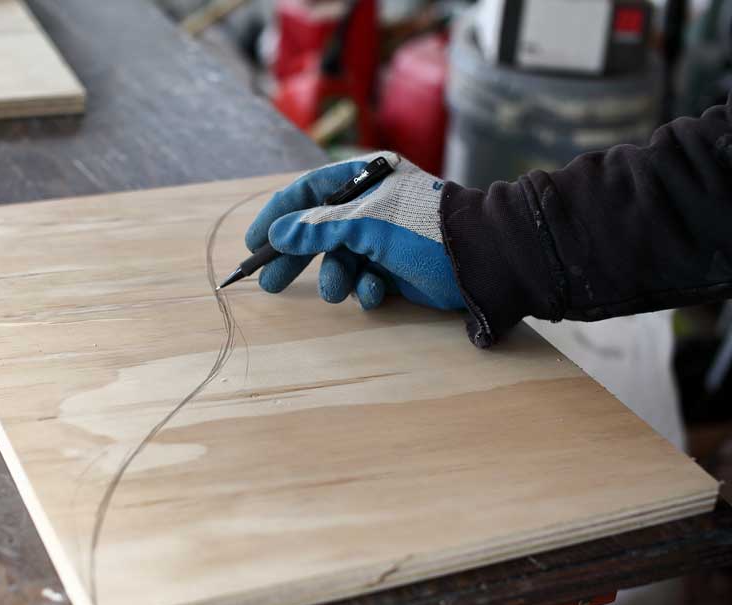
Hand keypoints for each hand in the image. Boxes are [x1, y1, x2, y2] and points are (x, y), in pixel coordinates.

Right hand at [245, 152, 464, 310]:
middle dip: (296, 259)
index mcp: (364, 179)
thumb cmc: (424, 229)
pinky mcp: (394, 267)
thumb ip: (317, 228)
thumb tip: (277, 233)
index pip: (307, 192)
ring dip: (336, 278)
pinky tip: (374, 293)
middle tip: (270, 283)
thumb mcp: (365, 223)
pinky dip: (364, 288)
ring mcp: (383, 238)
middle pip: (317, 231)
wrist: (480, 260)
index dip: (277, 216)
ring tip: (338, 292)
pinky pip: (363, 278)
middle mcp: (371, 205)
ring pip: (339, 260)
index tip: (254, 243)